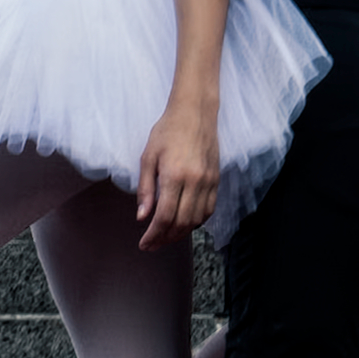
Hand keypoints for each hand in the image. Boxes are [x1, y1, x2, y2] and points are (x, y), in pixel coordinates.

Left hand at [132, 95, 221, 247]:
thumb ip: (146, 189)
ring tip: (166, 236)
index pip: (164, 216)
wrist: (195, 112)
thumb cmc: (168, 131)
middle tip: (153, 244)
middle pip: (182, 223)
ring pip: (197, 220)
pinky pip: (209, 210)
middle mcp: (195, 182)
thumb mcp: (148, 157)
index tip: (144, 243)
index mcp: (174, 175)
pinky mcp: (216, 179)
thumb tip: (142, 217)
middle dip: (165, 238)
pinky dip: (197, 222)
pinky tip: (185, 223)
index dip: (154, 235)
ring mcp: (208, 181)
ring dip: (181, 233)